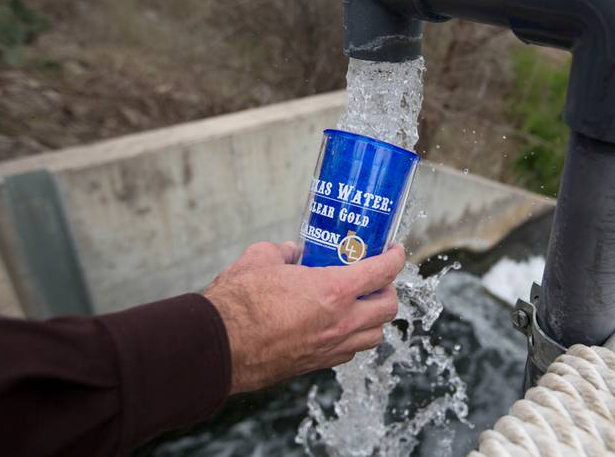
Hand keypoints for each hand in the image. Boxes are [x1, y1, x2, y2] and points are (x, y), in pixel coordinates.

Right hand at [204, 241, 404, 393]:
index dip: (396, 257)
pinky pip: (350, 352)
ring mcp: (331, 347)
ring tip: (359, 303)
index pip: (383, 272)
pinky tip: (337, 324)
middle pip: (389, 308)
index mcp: (333, 290)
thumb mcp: (261, 258)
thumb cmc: (237, 303)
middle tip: (375, 278)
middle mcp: (341, 322)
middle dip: (388, 290)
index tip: (395, 250)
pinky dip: (353, 337)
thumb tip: (292, 251)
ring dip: (374, 317)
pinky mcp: (317, 364)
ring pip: (375, 335)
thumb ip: (283, 251)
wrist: (218, 347)